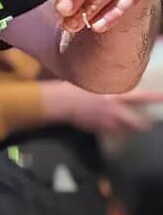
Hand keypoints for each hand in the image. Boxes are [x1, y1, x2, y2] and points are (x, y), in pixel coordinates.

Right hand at [40, 80, 162, 133]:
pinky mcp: (96, 129)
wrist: (60, 101)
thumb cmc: (77, 87)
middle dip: (142, 125)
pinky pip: (107, 132)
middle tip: (145, 125)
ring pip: (122, 130)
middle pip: (135, 123)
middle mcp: (113, 110)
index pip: (142, 97)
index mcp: (116, 96)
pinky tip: (102, 124)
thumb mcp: (96, 81)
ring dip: (123, 128)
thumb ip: (112, 85)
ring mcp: (105, 122)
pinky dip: (107, 130)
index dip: (156, 98)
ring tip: (119, 123)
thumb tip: (124, 85)